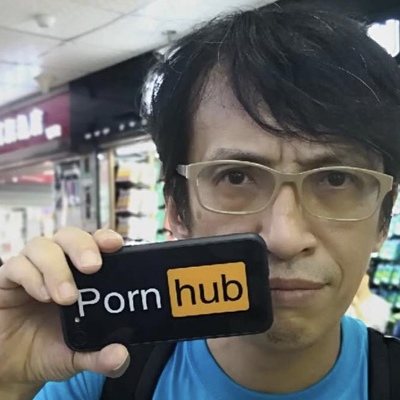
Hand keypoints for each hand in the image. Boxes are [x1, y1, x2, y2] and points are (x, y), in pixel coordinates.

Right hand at [0, 227, 129, 388]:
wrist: (13, 367)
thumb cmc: (50, 348)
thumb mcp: (78, 355)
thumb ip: (99, 356)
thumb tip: (120, 357)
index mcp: (82, 274)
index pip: (95, 243)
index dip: (105, 238)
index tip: (116, 245)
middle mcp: (58, 264)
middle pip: (69, 235)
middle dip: (83, 246)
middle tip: (93, 267)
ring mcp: (32, 269)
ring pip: (42, 245)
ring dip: (56, 268)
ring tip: (66, 297)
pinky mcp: (7, 280)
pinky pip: (16, 265)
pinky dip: (31, 276)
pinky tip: (42, 295)